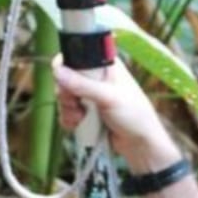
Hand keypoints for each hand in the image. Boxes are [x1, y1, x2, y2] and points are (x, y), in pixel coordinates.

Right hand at [53, 57, 180, 171]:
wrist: (139, 143)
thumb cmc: (135, 115)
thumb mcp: (109, 97)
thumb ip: (83, 84)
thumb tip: (59, 71)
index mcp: (104, 64)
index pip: (76, 54)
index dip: (66, 65)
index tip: (65, 78)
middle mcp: (94, 77)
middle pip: (64, 77)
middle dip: (66, 93)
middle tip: (77, 103)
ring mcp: (88, 95)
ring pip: (63, 96)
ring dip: (68, 109)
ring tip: (82, 117)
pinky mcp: (84, 112)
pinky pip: (66, 112)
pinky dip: (69, 120)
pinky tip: (80, 124)